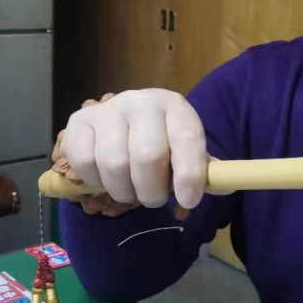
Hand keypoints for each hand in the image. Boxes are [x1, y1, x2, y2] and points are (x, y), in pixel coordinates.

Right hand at [61, 89, 207, 209]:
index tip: (189, 201)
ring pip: (114, 164)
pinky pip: (84, 163)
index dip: (189, 173)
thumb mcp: (186, 148)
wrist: (125, 120)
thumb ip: (204, 168)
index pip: (186, 138)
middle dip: (152, 190)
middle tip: (155, 199)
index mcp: (174, 106)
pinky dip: (97, 182)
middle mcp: (140, 101)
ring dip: (125, 191)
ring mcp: (107, 110)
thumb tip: (225, 187)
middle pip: (147, 156)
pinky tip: (107, 179)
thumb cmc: (162, 139)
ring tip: (132, 191)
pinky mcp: (78, 122)